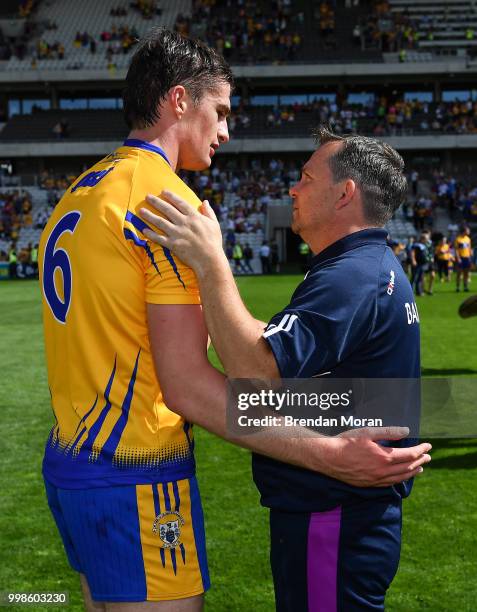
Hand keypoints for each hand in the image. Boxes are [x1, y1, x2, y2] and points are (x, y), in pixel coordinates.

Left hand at [140, 191, 223, 273]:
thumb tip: (204, 201)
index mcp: (194, 217)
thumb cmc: (214, 242)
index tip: (163, 191)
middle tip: (147, 197)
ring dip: (149, 216)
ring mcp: (177, 234)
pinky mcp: (173, 245)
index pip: (180, 203)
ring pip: (160, 222)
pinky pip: (159, 238)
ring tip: (141, 210)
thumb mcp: (214, 224)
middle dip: (156, 202)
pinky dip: (151, 234)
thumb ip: (208, 212)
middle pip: (167, 210)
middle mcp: (184, 223)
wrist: (210, 260)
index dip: (171, 196)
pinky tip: (144, 230)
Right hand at [314, 427, 431, 486]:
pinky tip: (401, 477)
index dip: (421, 450)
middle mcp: (383, 471)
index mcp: (385, 457)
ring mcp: (377, 480)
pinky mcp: (369, 484)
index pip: (410, 455)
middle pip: (408, 467)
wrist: (329, 458)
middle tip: (428, 456)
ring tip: (420, 468)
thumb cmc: (347, 442)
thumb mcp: (368, 432)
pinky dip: (400, 479)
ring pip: (400, 478)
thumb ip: (389, 432)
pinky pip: (390, 484)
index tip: (428, 446)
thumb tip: (406, 431)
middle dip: (420, 461)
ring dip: (412, 472)